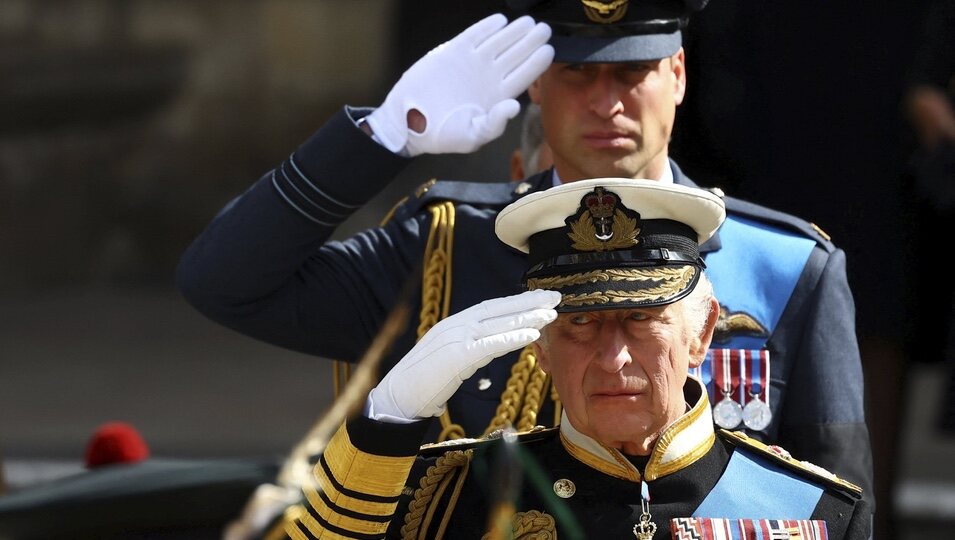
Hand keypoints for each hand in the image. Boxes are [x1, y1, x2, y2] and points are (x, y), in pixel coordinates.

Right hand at [365, 13, 552, 155]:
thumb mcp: (472, 136)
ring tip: (529, 22)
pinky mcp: (453, 52)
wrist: (410, 122)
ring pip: (498, 42)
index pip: (523, 75)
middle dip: (531, 42)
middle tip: (545, 30)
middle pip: (516, 55)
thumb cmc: (442, 134)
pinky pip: (474, 36)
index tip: (549, 50)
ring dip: (514, 32)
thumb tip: (515, 106)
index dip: (537, 62)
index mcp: (497, 96)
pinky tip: (500, 21)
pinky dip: (486, 28)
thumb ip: (495, 124)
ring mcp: (472, 63)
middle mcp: (488, 77)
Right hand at [368, 289, 559, 420]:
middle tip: (556, 296)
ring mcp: (455, 337)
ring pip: (498, 323)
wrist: (397, 397)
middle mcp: (457, 325)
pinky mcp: (456, 355)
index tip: (541, 298)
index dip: (518, 302)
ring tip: (551, 313)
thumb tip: (488, 348)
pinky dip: (512, 338)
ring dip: (527, 317)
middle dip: (529, 302)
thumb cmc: (423, 383)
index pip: (492, 308)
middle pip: (499, 309)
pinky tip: (531, 336)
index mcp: (455, 324)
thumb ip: (470, 350)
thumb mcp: (450, 360)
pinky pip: (490, 345)